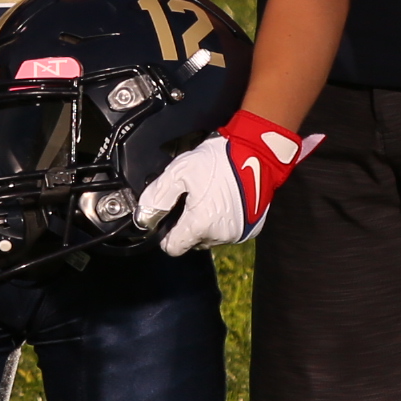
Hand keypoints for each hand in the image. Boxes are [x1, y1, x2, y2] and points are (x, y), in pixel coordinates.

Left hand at [135, 114, 318, 254]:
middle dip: (187, 224)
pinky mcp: (252, 229)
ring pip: (210, 237)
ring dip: (206, 223)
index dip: (166, 234)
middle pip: (193, 241)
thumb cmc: (219, 160)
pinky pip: (229, 231)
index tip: (169, 217)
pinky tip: (224, 199)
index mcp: (200, 225)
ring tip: (209, 196)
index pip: (173, 248)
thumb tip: (144, 218)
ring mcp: (239, 234)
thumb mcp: (179, 172)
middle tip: (191, 198)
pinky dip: (223, 220)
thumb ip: (157, 197)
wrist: (257, 152)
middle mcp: (220, 235)